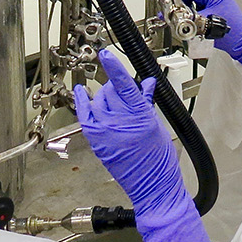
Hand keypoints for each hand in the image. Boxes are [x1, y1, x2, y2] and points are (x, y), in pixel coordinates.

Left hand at [73, 50, 213, 241]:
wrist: (153, 187)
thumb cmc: (159, 160)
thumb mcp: (158, 125)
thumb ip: (147, 102)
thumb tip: (147, 83)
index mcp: (141, 117)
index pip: (124, 86)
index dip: (114, 68)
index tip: (105, 54)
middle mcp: (121, 124)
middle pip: (111, 92)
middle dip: (118, 88)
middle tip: (126, 93)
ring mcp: (106, 134)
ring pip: (97, 102)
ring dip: (104, 97)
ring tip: (114, 102)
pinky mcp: (96, 143)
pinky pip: (85, 117)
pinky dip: (82, 103)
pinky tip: (82, 93)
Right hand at [145, 0, 241, 71]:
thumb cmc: (232, 33)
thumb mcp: (204, 23)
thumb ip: (184, 16)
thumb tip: (168, 12)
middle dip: (169, 0)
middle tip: (163, 10)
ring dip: (175, 7)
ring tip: (172, 18)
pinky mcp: (206, 4)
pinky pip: (188, 4)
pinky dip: (181, 11)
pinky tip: (178, 19)